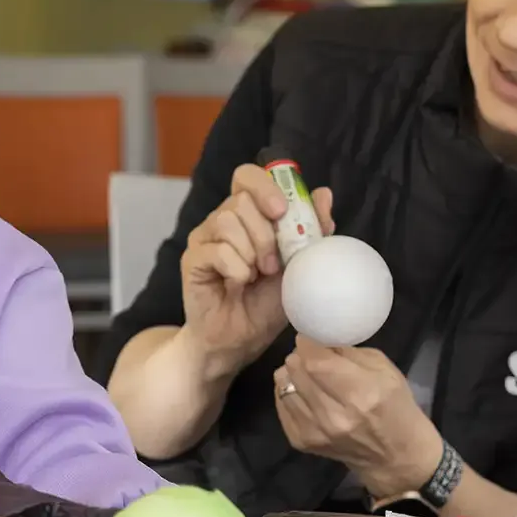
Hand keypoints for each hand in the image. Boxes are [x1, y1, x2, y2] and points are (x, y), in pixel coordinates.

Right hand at [180, 165, 334, 375]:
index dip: (264, 185)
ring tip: (257, 276)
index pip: (247, 176)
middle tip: (273, 265)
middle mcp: (222, 220)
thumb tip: (324, 193)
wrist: (240, 341)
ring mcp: (204, 238)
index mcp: (247, 215)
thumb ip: (312, 230)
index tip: (281, 211)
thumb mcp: (299, 266)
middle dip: (265, 233)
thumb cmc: (266, 304)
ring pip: (227, 220)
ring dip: (252, 252)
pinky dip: (237, 269)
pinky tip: (239, 284)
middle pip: (240, 199)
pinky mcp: (192, 259)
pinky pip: (217, 250)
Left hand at [274, 337, 442, 494]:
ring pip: (283, 385)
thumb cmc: (395, 406)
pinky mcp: (300, 442)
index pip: (316, 360)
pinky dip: (290, 392)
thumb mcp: (384, 370)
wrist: (394, 456)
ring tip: (307, 374)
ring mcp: (313, 431)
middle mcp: (333, 415)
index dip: (307, 344)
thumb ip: (349, 352)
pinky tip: (304, 392)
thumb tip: (319, 339)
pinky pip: (280, 404)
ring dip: (293, 374)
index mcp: (360, 393)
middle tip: (311, 355)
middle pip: (296, 370)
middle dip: (300, 356)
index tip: (310, 338)